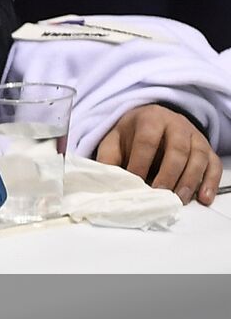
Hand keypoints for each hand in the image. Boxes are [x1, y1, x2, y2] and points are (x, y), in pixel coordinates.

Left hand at [95, 104, 221, 204]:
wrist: (152, 121)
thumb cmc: (132, 135)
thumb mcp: (114, 141)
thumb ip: (108, 159)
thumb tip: (104, 183)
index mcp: (150, 119)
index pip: (147, 140)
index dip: (141, 162)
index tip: (135, 182)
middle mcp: (177, 124)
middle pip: (178, 149)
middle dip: (169, 173)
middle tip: (160, 193)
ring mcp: (195, 136)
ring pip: (198, 157)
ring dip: (190, 181)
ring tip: (179, 200)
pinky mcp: (208, 149)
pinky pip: (214, 165)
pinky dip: (211, 182)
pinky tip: (204, 198)